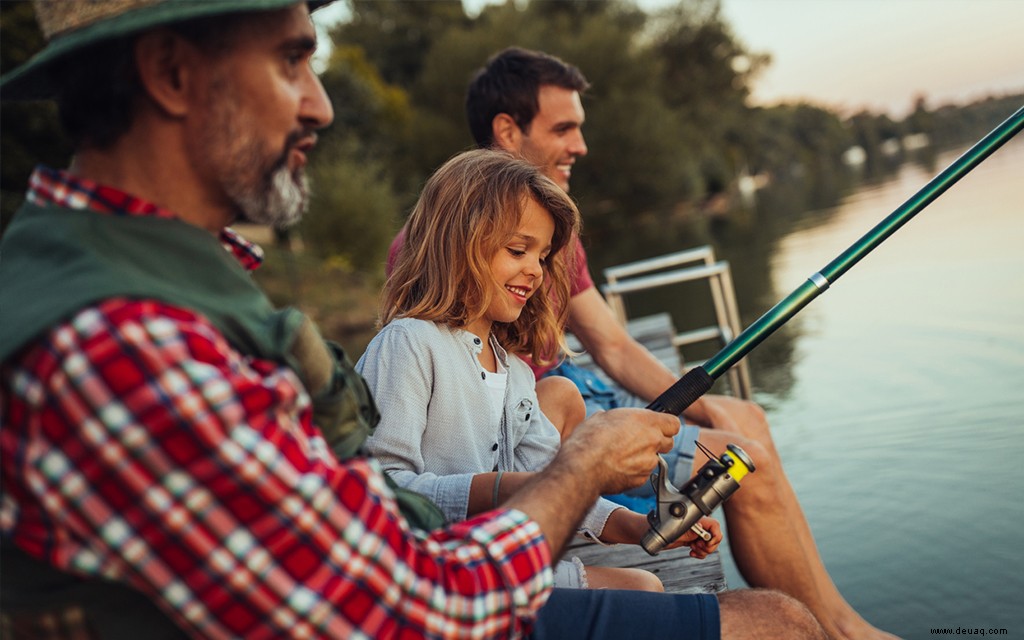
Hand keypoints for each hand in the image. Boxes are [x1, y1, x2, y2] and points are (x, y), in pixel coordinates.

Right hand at [559, 407, 678, 495]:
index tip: (657, 426)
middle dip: (656, 442)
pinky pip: (643, 474)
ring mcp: (648, 463)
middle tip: (638, 440)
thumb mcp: (602, 417)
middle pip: (668, 442)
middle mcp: (652, 441)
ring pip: (654, 459)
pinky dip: (634, 471)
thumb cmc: (589, 440)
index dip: (665, 425)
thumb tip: (616, 422)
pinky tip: (617, 467)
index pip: (674, 423)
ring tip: (621, 456)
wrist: (582, 468)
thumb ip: (619, 419)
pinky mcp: (640, 480)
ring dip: (643, 457)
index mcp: (646, 421)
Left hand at [662, 516, 721, 558]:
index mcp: (697, 521)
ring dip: (703, 551)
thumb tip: (702, 529)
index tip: (706, 544)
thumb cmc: (663, 531)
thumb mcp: (677, 532)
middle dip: (709, 546)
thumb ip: (691, 531)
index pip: (715, 526)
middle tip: (697, 546)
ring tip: (692, 549)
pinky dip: (700, 553)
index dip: (715, 537)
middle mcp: (699, 526)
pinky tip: (691, 552)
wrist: (655, 535)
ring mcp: (696, 534)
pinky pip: (703, 549)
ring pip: (710, 545)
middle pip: (715, 537)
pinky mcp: (693, 540)